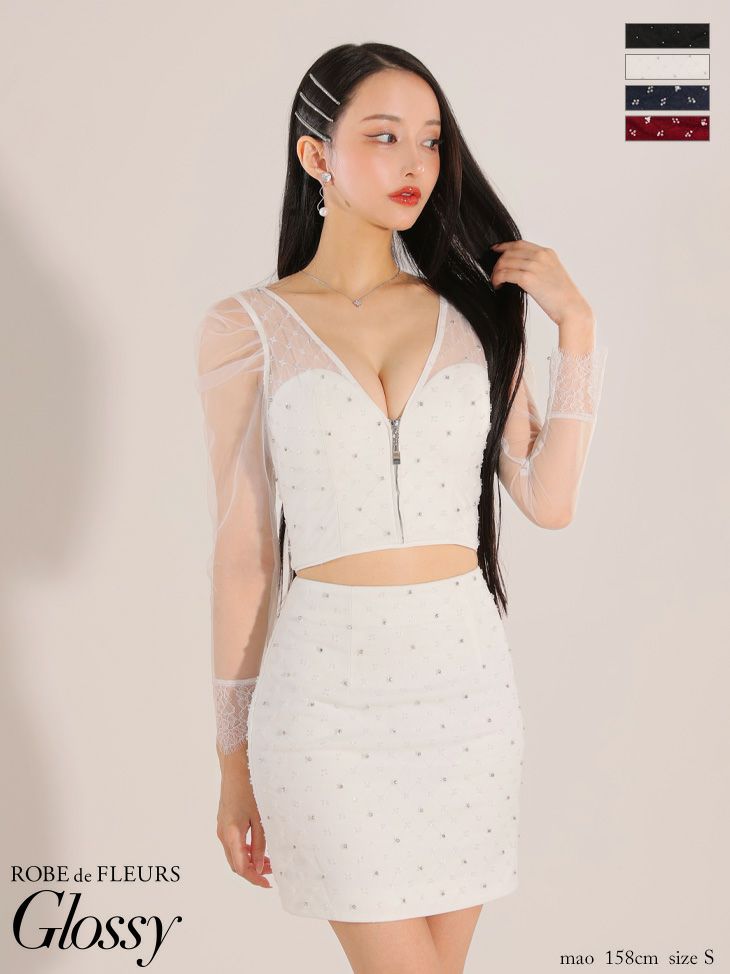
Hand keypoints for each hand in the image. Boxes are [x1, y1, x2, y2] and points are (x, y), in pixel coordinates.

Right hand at [216, 758, 272, 887]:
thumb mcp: (260, 817)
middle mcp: (223, 834)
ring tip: (269, 862)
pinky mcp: (225, 823)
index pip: (240, 867)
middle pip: (236, 864)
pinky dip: (245, 851)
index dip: (254, 878)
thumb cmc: (250, 789)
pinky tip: (259, 849)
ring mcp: (222, 829)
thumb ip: (259, 843)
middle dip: (253, 871)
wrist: (235, 767)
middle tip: (272, 873)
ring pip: (234, 855)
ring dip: (249, 862)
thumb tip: (259, 865)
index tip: (268, 884)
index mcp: (231, 834)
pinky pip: (233, 845)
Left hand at [490, 240, 593, 328]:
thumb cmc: (562, 296)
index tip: (495, 250)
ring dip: (496, 272)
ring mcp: (534, 265)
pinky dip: (497, 279)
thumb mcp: (552, 273)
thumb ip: (539, 267)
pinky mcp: (528, 278)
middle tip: (494, 273)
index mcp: (547, 253)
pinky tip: (497, 286)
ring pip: (505, 262)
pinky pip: (505, 274)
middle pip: (510, 252)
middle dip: (498, 262)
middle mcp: (540, 255)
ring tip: (495, 281)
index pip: (520, 244)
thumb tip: (520, 269)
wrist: (571, 307)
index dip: (505, 246)